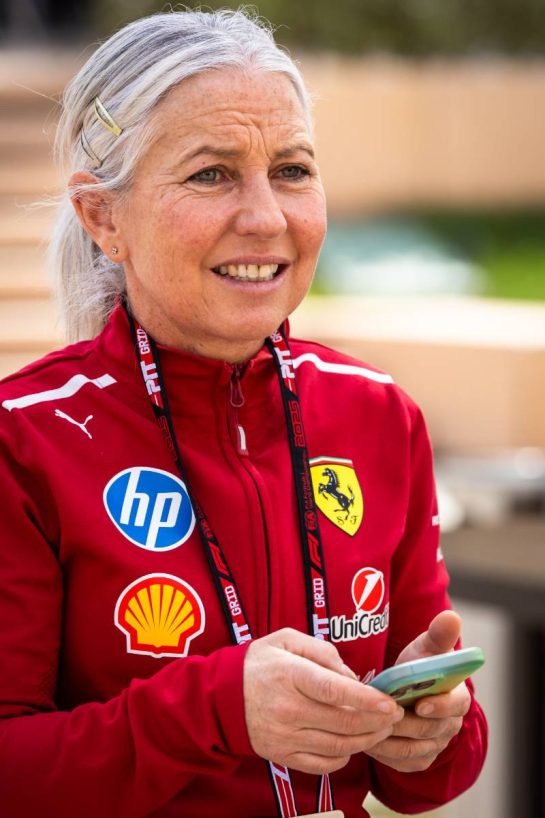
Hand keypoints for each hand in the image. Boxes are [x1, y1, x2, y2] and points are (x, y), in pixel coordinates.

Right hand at [243, 628, 403, 774]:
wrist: (220, 696)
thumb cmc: (259, 663)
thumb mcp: (287, 640)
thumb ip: (323, 651)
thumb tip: (351, 677)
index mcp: (291, 675)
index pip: (336, 692)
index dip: (368, 700)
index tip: (390, 703)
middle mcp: (288, 709)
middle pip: (343, 723)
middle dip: (376, 722)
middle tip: (394, 717)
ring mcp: (285, 737)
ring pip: (337, 747)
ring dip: (366, 741)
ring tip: (381, 730)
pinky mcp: (282, 755)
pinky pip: (321, 765)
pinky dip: (343, 758)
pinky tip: (353, 745)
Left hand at [365, 611, 471, 772]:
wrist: (407, 693)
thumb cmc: (418, 668)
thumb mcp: (425, 650)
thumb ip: (438, 635)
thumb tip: (451, 616)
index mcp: (457, 697)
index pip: (455, 705)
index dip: (439, 706)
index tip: (419, 704)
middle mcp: (450, 725)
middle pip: (429, 730)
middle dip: (402, 723)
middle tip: (377, 714)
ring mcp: (436, 745)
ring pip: (413, 749)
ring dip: (388, 739)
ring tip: (365, 725)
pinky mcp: (420, 760)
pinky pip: (402, 763)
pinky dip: (384, 754)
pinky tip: (366, 739)